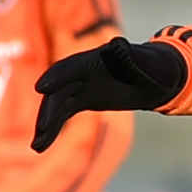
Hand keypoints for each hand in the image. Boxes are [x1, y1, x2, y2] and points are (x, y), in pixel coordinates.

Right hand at [32, 37, 187, 150]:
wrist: (153, 76)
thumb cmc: (153, 67)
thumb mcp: (147, 62)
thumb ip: (132, 56)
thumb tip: (118, 45)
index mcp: (94, 59)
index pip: (70, 67)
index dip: (56, 77)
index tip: (41, 89)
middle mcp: (80, 72)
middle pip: (60, 90)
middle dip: (50, 109)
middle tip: (42, 127)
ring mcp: (78, 86)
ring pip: (57, 106)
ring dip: (46, 125)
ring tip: (37, 146)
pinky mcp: (80, 100)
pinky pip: (61, 115)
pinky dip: (51, 129)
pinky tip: (40, 146)